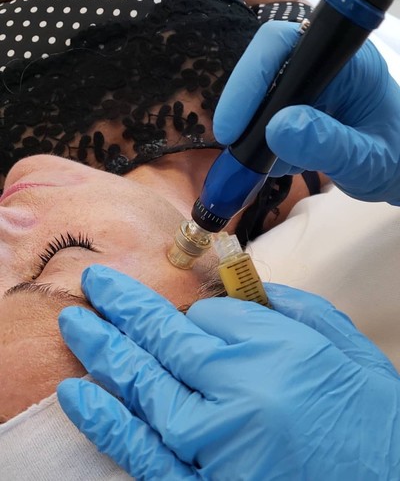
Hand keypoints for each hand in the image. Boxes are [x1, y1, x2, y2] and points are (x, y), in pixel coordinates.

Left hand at [57, 265, 399, 479]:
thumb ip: (291, 309)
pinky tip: (77, 392)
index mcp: (274, 352)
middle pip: (164, 338)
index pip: (211, 314)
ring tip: (75, 322)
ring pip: (143, 387)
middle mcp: (237, 392)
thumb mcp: (344, 346)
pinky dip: (107, 423)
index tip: (191, 310)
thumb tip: (236, 296)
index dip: (195, 308)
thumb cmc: (374, 418)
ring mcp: (213, 444)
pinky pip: (143, 453)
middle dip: (124, 307)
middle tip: (94, 284)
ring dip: (103, 351)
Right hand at [213, 21, 399, 204]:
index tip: (231, 129)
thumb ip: (327, 144)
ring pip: (262, 98)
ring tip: (272, 165)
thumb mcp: (365, 160)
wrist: (397, 170)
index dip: (249, 80)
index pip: (284, 48)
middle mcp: (324, 69)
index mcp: (346, 64)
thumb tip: (277, 129)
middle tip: (235, 147)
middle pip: (264, 69)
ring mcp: (311, 89)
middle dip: (245, 110)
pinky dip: (265, 146)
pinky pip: (268, 119)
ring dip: (255, 133)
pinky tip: (284, 165)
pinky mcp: (302, 109)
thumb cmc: (394, 161)